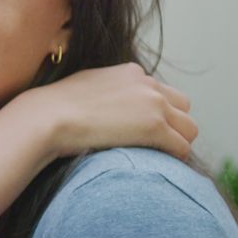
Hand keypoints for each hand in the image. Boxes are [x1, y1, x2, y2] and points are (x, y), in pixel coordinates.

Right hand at [14, 63, 197, 160]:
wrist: (48, 117)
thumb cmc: (54, 108)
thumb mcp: (84, 87)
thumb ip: (103, 91)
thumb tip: (102, 107)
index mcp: (131, 72)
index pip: (162, 92)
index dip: (155, 113)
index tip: (141, 130)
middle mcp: (147, 84)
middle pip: (183, 107)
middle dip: (173, 125)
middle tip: (154, 145)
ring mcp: (153, 104)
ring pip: (189, 128)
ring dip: (177, 142)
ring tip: (156, 157)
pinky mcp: (154, 127)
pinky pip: (181, 147)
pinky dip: (173, 157)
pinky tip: (156, 164)